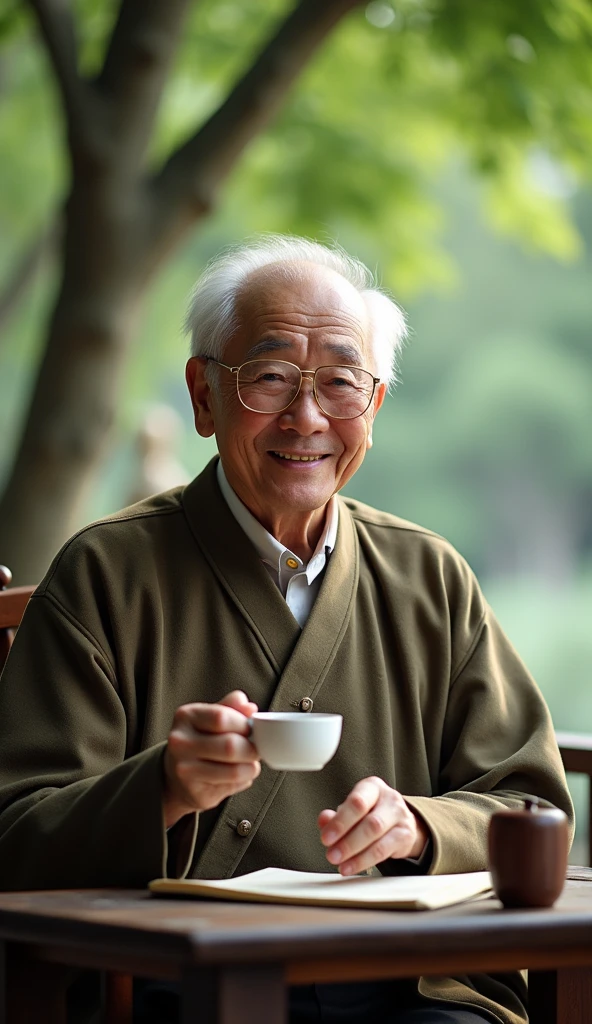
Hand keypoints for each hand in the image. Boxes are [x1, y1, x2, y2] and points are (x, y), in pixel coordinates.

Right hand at [163, 690, 259, 827]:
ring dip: (251, 767)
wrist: (178, 777)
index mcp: (186, 716)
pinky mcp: (194, 791)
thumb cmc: (200, 742)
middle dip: (252, 748)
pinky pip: (231, 785)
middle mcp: (180, 742)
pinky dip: (243, 780)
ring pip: (234, 770)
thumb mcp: (211, 718)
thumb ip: (230, 708)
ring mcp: (184, 769)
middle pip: (230, 746)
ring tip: (249, 763)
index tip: (252, 728)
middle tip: (257, 748)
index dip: (244, 724)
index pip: (221, 717)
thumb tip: (249, 707)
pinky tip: (238, 775)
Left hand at [318, 776, 428, 875]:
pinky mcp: (406, 836)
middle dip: (348, 842)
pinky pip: (384, 851)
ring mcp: (401, 817)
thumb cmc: (370, 812)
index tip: (326, 838)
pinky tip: (352, 866)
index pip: (357, 802)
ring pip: (378, 838)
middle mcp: (390, 799)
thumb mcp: (352, 810)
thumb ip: (336, 816)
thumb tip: (324, 820)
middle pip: (370, 822)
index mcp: (372, 787)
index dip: (340, 822)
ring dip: (356, 855)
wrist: (398, 821)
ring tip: (340, 864)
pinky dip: (364, 861)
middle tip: (332, 855)